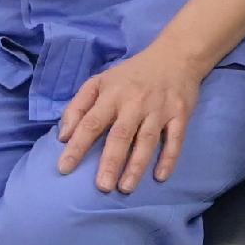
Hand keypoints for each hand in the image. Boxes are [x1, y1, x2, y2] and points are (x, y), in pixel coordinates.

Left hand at [57, 43, 206, 193]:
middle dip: (111, 162)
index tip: (64, 168)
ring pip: (147, 140)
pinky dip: (169, 158)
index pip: (91, 123)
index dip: (77, 146)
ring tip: (125, 188)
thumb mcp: (99, 82)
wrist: (177, 56)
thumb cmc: (132, 74)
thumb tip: (63, 136)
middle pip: (121, 135)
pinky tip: (161, 177)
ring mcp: (160, 109)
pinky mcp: (181, 114)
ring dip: (137, 165)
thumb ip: (78, 106)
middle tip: (102, 187)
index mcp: (112, 95)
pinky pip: (175, 139)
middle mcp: (135, 103)